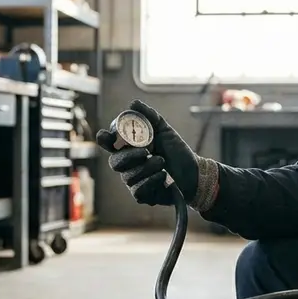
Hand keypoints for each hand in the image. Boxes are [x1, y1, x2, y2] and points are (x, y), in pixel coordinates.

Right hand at [96, 99, 218, 209]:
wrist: (193, 172)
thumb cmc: (176, 151)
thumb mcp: (165, 130)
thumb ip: (150, 117)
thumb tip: (133, 103)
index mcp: (129, 148)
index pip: (109, 144)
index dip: (104, 140)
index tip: (106, 136)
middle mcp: (128, 165)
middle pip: (115, 162)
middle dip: (129, 156)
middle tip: (146, 151)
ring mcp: (133, 181)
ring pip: (128, 177)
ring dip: (147, 168)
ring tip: (162, 162)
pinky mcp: (142, 195)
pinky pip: (138, 190)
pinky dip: (151, 181)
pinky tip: (163, 176)